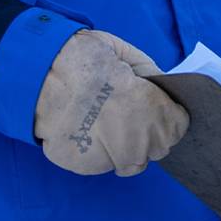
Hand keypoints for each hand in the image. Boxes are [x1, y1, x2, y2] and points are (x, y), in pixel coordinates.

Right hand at [33, 30, 189, 176]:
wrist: (42, 75)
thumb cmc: (85, 59)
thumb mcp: (126, 54)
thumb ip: (152, 76)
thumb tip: (162, 88)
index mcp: (155, 112)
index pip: (178, 128)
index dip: (166, 114)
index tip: (153, 104)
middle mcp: (138, 142)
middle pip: (157, 147)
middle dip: (148, 131)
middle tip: (124, 110)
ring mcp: (111, 158)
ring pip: (130, 162)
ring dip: (123, 147)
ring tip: (102, 121)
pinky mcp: (85, 166)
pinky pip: (100, 163)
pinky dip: (95, 151)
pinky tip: (83, 128)